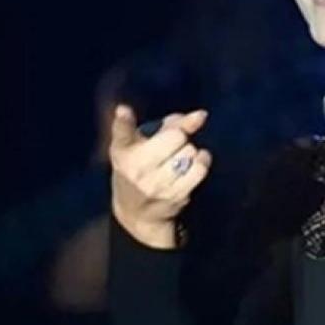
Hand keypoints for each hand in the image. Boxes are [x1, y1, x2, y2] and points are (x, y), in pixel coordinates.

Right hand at [109, 105, 211, 247]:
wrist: (135, 213)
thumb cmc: (142, 166)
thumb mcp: (144, 142)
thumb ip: (171, 124)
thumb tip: (202, 115)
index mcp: (123, 151)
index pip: (123, 132)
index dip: (123, 120)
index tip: (123, 110)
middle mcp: (136, 168)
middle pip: (176, 137)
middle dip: (179, 136)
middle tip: (171, 145)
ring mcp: (155, 184)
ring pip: (189, 152)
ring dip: (190, 151)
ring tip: (181, 156)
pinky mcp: (174, 196)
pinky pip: (199, 169)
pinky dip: (202, 161)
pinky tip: (195, 162)